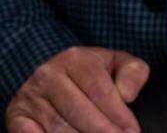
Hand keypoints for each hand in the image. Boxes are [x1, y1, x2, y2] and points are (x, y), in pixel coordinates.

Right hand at [6, 46, 148, 132]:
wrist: (56, 74)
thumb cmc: (94, 73)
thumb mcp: (118, 64)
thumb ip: (132, 74)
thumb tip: (127, 95)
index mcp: (76, 58)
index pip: (99, 90)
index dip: (118, 114)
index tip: (131, 131)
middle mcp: (48, 74)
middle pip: (78, 110)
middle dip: (102, 131)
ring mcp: (29, 96)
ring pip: (57, 127)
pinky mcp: (16, 116)